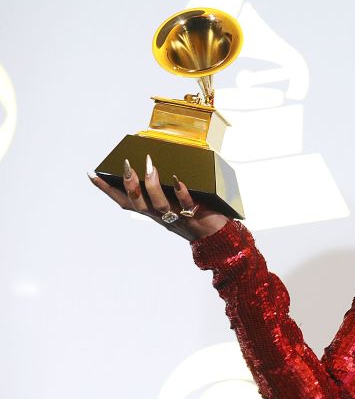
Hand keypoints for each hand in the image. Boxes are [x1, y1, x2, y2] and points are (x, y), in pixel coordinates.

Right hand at [89, 155, 228, 240]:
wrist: (217, 237)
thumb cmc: (195, 215)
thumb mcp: (175, 200)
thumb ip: (165, 186)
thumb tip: (156, 161)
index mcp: (152, 211)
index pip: (125, 201)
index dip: (108, 190)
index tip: (93, 174)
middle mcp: (160, 216)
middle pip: (138, 204)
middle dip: (129, 185)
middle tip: (126, 165)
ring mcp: (176, 217)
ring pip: (158, 205)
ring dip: (152, 186)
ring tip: (151, 167)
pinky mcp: (194, 217)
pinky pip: (186, 206)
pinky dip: (181, 193)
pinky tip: (178, 181)